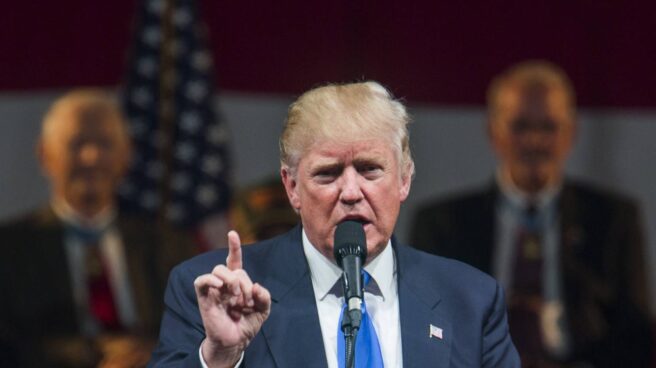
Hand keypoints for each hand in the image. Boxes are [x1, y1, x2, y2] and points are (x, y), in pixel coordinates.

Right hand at [194, 231, 270, 366]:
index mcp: (238, 282)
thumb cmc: (247, 324)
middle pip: (233, 268)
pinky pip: (201, 281)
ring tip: (236, 299)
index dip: (234, 247)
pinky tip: (220, 286)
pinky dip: (210, 279)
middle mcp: (225, 282)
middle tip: (246, 301)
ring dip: (232, 282)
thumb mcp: (263, 310)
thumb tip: (256, 286)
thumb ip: (264, 296)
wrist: (235, 341)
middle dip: (244, 283)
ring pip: (219, 270)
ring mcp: (214, 289)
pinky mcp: (204, 297)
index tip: (232, 233)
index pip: (235, 260)